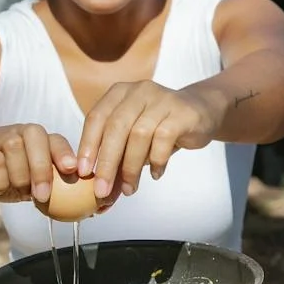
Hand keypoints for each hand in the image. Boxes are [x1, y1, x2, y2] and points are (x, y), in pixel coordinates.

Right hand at [0, 118, 76, 203]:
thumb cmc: (1, 171)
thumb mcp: (25, 182)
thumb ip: (45, 190)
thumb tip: (71, 211)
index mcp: (39, 141)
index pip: (57, 141)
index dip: (65, 154)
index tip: (72, 171)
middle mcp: (23, 134)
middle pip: (38, 140)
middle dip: (42, 170)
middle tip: (42, 195)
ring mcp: (2, 137)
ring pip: (16, 149)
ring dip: (18, 177)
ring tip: (14, 188)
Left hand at [76, 81, 227, 199]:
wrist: (201, 111)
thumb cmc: (160, 127)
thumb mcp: (134, 137)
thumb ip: (118, 157)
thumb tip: (102, 192)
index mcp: (119, 93)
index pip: (96, 118)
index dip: (87, 145)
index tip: (83, 172)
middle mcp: (139, 91)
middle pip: (116, 128)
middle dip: (107, 162)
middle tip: (102, 189)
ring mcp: (162, 99)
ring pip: (139, 135)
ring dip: (132, 167)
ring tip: (130, 188)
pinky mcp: (181, 113)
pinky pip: (164, 139)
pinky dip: (157, 161)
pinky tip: (156, 174)